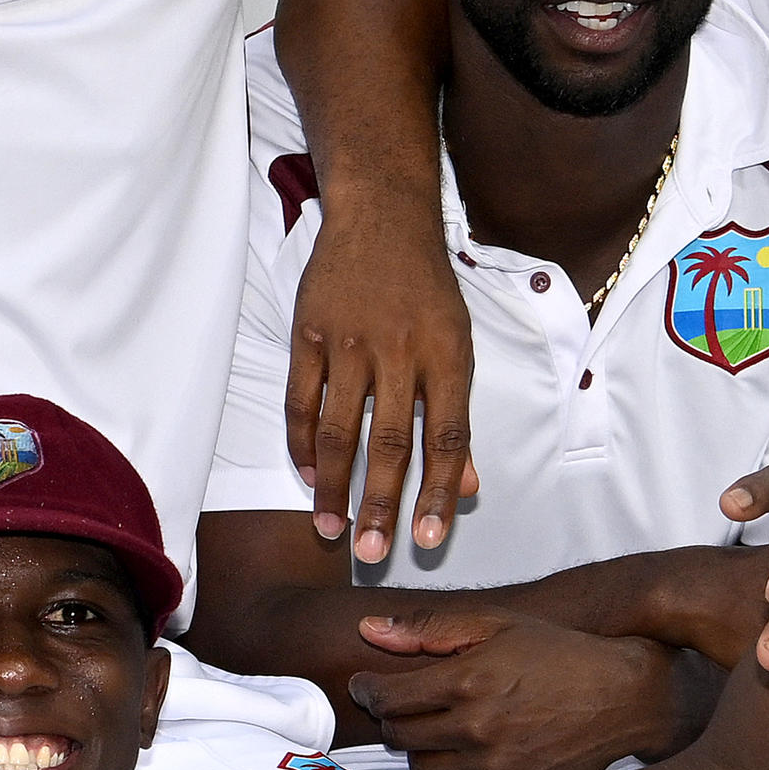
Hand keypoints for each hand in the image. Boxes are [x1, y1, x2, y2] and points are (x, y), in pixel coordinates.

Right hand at [289, 205, 480, 560]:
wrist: (382, 215)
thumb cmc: (426, 287)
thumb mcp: (459, 344)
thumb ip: (458, 419)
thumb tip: (467, 488)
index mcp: (447, 357)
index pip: (447, 438)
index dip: (437, 493)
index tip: (428, 539)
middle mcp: (400, 352)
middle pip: (390, 444)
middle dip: (380, 505)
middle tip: (370, 554)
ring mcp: (350, 342)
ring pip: (340, 430)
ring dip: (334, 486)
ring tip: (331, 529)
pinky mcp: (310, 333)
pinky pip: (302, 401)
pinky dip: (303, 443)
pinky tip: (309, 475)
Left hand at [345, 609, 693, 769]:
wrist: (624, 697)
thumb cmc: (559, 654)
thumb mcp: (496, 624)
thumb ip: (428, 628)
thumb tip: (369, 630)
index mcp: (468, 680)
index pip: (387, 697)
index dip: (368, 690)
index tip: (368, 686)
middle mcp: (478, 728)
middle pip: (399, 736)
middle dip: (394, 717)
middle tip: (407, 705)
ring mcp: (495, 767)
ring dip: (421, 750)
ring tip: (439, 729)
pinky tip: (471, 753)